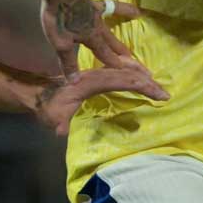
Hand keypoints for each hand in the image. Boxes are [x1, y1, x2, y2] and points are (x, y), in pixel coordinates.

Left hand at [33, 65, 170, 135]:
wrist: (38, 93)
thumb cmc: (48, 106)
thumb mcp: (53, 117)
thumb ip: (59, 123)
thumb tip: (61, 132)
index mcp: (91, 81)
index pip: (123, 81)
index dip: (143, 87)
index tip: (160, 95)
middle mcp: (97, 73)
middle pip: (128, 74)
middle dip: (148, 82)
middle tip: (165, 92)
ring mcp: (97, 72)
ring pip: (124, 71)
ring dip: (142, 77)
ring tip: (158, 85)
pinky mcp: (96, 75)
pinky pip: (118, 73)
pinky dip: (132, 75)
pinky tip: (140, 79)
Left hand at [41, 0, 149, 76]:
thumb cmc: (58, 18)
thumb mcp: (60, 43)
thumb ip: (69, 61)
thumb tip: (76, 82)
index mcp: (92, 39)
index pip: (105, 55)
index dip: (114, 66)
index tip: (126, 76)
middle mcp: (99, 28)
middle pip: (112, 45)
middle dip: (121, 56)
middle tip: (134, 65)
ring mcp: (97, 15)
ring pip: (112, 30)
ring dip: (120, 41)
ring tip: (131, 51)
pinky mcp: (93, 3)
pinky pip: (113, 8)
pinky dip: (125, 10)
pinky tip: (136, 12)